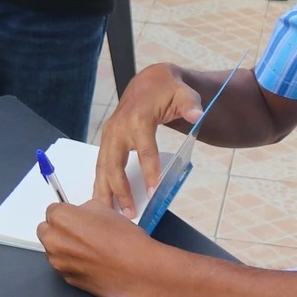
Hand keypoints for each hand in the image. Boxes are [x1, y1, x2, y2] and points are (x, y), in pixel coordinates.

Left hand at [38, 200, 162, 296]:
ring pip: (54, 250)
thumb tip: (79, 215)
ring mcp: (59, 263)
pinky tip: (92, 262)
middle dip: (59, 230)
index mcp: (61, 219)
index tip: (76, 217)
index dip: (66, 213)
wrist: (138, 270)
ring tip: (90, 249)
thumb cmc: (125, 240)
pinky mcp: (67, 280)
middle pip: (46, 231)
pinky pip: (64, 267)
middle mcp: (54, 241)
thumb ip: (83, 210)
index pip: (52, 211)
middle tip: (80, 232)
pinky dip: (73, 264)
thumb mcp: (104, 209)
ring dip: (65, 247)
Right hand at [94, 63, 201, 216]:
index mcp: (138, 118)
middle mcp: (119, 128)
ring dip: (104, 191)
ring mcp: (110, 134)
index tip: (153, 191)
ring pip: (102, 167)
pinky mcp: (107, 140)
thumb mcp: (184, 93)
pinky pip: (101, 165)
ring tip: (108, 214)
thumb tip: (196, 115)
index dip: (149, 171)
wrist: (148, 82)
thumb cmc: (167, 89)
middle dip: (121, 190)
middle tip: (129, 213)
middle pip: (115, 164)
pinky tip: (101, 200)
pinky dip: (100, 183)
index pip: (144, 149)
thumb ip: (190, 105)